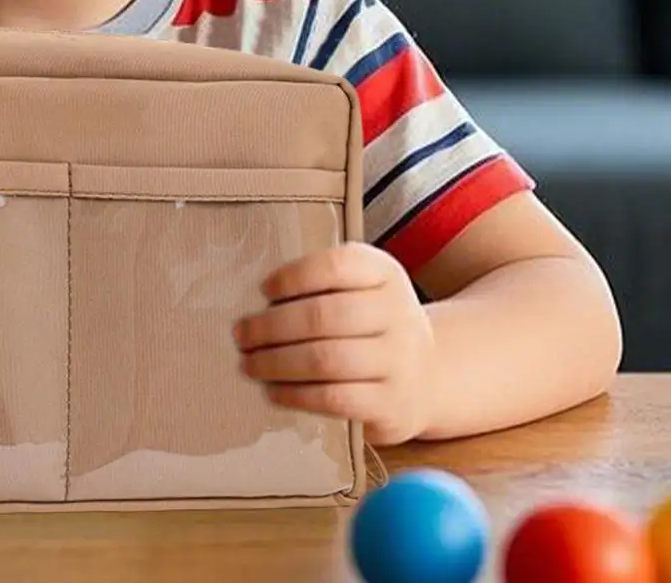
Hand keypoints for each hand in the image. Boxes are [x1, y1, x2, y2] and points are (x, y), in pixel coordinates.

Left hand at [233, 242, 435, 445]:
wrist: (430, 374)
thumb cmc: (374, 323)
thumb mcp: (363, 288)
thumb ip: (323, 284)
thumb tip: (258, 299)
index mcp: (384, 274)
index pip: (336, 265)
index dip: (293, 277)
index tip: (263, 289)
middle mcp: (397, 313)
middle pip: (323, 316)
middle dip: (271, 326)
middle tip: (241, 334)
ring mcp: (399, 361)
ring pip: (325, 359)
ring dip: (276, 362)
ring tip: (249, 363)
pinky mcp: (391, 404)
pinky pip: (334, 398)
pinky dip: (296, 395)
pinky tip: (274, 391)